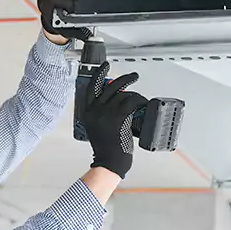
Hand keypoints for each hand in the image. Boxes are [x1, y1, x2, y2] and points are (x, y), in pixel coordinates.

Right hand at [81, 62, 148, 178]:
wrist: (109, 162)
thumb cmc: (105, 149)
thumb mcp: (96, 129)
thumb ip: (101, 114)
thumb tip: (115, 101)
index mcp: (88, 113)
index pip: (90, 89)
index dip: (98, 75)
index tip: (104, 67)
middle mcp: (95, 111)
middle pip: (109, 87)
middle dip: (124, 79)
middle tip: (132, 76)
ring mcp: (106, 113)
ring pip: (123, 94)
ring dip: (135, 93)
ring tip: (141, 94)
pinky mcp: (119, 117)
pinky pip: (131, 102)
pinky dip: (139, 101)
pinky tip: (143, 104)